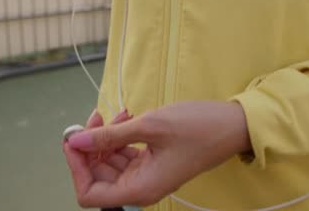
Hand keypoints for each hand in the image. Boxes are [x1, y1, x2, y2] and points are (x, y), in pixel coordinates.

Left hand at [62, 100, 250, 207]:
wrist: (232, 125)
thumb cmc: (197, 128)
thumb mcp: (150, 127)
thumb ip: (109, 136)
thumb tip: (76, 141)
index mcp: (139, 189)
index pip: (89, 194)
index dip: (76, 168)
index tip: (76, 140)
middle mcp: (140, 188)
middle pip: (97, 176)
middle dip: (90, 147)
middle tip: (95, 117)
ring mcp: (146, 175)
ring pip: (109, 162)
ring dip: (106, 137)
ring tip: (117, 114)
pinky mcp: (151, 163)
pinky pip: (124, 154)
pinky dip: (119, 136)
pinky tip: (127, 117)